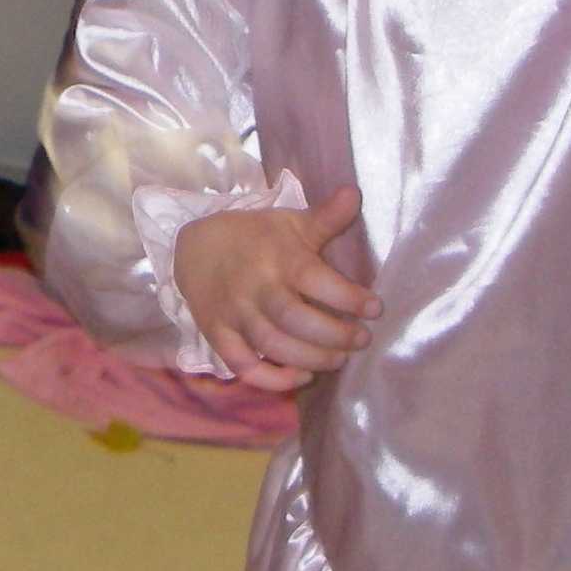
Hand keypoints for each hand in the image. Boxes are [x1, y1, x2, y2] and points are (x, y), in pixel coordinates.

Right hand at [173, 185, 379, 392]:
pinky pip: (243, 365)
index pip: (316, 280)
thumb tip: (356, 192)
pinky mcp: (219, 335)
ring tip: (338, 360)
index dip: (349, 298)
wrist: (195, 248)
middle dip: (334, 336)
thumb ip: (325, 216)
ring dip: (310, 358)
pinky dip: (272, 379)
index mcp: (278, 257)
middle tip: (362, 340)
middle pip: (295, 319)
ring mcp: (235, 314)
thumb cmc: (255, 237)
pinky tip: (301, 377)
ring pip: (273, 345)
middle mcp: (256, 287)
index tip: (376, 308)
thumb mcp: (289, 222)